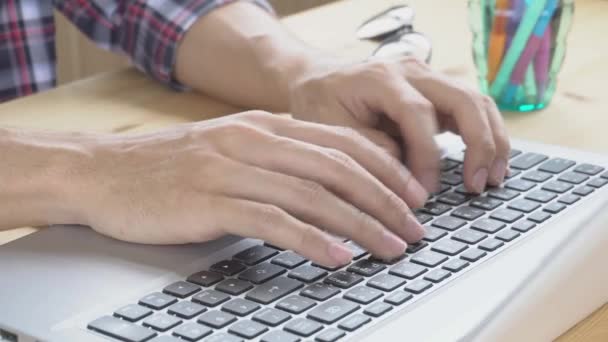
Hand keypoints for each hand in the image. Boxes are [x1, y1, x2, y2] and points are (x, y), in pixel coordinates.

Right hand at [75, 111, 428, 266]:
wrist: (103, 172)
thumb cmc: (169, 166)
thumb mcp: (229, 150)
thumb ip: (275, 159)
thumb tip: (324, 184)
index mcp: (264, 126)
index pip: (342, 142)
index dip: (386, 170)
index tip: (412, 196)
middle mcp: (255, 142)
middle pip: (339, 169)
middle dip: (386, 201)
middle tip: (415, 229)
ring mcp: (233, 170)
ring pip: (314, 195)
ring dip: (361, 224)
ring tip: (391, 248)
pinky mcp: (212, 202)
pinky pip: (274, 221)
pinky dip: (312, 240)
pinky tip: (337, 257)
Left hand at [288, 56, 510, 193]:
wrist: (318, 80)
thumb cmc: (321, 105)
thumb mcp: (333, 131)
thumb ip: (369, 151)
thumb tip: (408, 177)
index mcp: (381, 78)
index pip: (418, 113)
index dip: (427, 155)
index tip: (426, 191)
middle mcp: (411, 71)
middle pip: (463, 99)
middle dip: (479, 144)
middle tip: (479, 185)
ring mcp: (428, 77)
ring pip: (477, 101)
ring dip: (492, 139)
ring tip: (494, 178)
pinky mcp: (436, 91)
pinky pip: (471, 108)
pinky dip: (485, 135)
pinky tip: (489, 163)